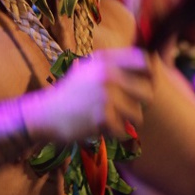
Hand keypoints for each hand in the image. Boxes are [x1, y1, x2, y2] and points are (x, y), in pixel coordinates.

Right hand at [30, 48, 152, 142]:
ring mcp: (105, 96)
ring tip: (109, 119)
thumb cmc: (70, 93)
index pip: (144, 62)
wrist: (45, 114)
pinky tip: (100, 128)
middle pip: (146, 93)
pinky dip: (115, 134)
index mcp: (105, 61)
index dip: (150, 75)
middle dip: (138, 104)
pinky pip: (124, 130)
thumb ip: (113, 65)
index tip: (146, 84)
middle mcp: (107, 75)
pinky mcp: (102, 117)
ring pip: (136, 115)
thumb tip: (150, 63)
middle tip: (124, 109)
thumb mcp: (88, 69)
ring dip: (126, 121)